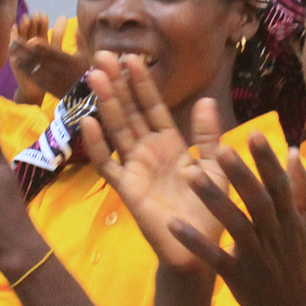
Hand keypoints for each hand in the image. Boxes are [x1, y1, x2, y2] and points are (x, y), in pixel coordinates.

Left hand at [9, 13, 87, 102]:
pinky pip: (31, 76)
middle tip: (14, 39)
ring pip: (32, 66)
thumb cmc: (85, 74)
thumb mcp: (85, 57)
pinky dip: (23, 68)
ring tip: (12, 48)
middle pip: (37, 57)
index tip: (30, 39)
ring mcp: (49, 79)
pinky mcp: (45, 86)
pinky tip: (16, 62)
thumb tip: (76, 28)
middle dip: (24, 48)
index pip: (50, 52)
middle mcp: (55, 69)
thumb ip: (80, 41)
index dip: (39, 46)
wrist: (83, 97)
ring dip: (21, 57)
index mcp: (66, 61)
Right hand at [80, 52, 226, 271]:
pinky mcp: (127, 189)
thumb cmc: (210, 210)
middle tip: (102, 55)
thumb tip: (205, 100)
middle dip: (118, 84)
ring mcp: (135, 168)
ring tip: (95, 76)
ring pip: (117, 130)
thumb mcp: (216, 167)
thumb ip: (208, 136)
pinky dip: (98, 145)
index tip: (132, 58)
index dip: (142, 84)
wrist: (200, 249)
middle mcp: (149, 152)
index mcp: (171, 144)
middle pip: (130, 112)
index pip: (153, 107)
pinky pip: (109, 164)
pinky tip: (88, 122)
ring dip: (106, 104)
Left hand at [169, 132, 305, 305]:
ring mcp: (256, 257)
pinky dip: (194, 241)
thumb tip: (294, 152)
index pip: (280, 185)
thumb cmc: (302, 265)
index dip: (268, 160)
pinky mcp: (238, 276)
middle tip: (221, 147)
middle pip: (258, 201)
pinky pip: (214, 257)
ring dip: (214, 200)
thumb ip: (303, 189)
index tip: (253, 133)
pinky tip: (172, 224)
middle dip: (241, 175)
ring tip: (191, 175)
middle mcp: (275, 236)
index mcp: (291, 221)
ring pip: (236, 225)